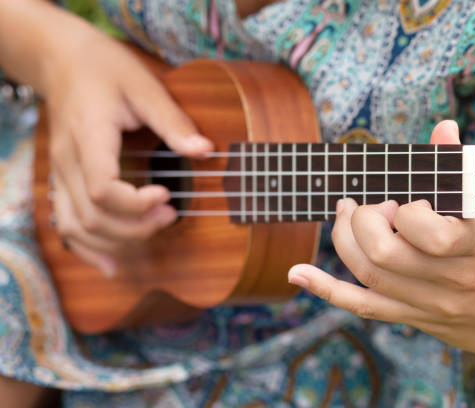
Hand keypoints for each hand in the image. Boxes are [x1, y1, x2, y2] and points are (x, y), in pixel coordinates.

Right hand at [45, 25, 212, 276]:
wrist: (64, 59)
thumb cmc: (106, 69)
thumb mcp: (145, 86)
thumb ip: (174, 122)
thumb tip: (206, 151)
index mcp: (89, 136)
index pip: (102, 189)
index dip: (136, 204)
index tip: (168, 194)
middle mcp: (68, 160)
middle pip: (92, 216)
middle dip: (135, 227)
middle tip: (172, 215)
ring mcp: (61, 172)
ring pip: (76, 227)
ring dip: (116, 241)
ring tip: (155, 228)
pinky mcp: (63, 179)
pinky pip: (67, 224)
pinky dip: (89, 248)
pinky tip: (113, 266)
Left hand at [288, 121, 474, 373]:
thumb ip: (465, 174)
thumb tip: (442, 128)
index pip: (430, 233)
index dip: (408, 210)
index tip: (411, 198)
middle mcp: (449, 281)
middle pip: (384, 252)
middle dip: (364, 219)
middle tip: (373, 204)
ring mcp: (428, 304)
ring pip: (369, 274)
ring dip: (344, 238)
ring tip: (347, 215)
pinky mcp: (414, 318)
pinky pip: (364, 306)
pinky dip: (326, 289)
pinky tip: (298, 274)